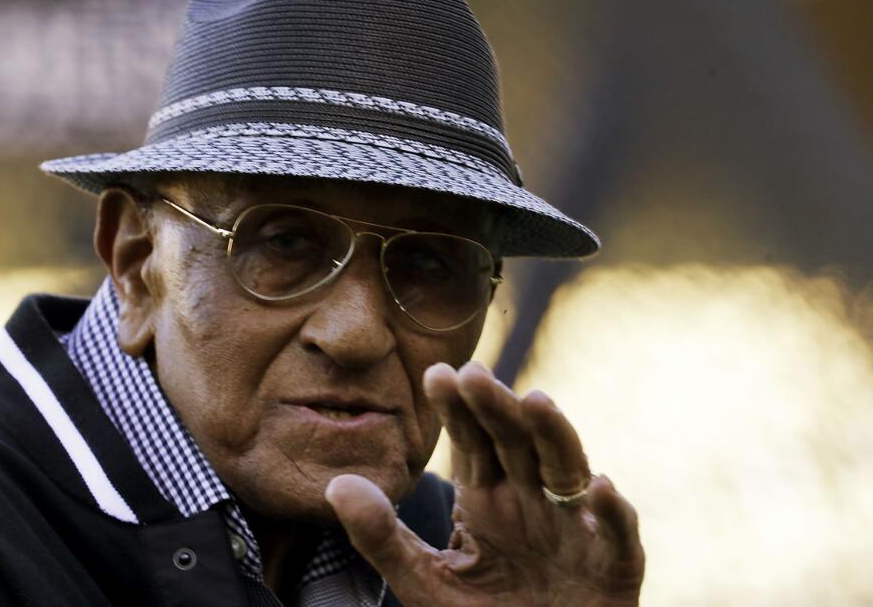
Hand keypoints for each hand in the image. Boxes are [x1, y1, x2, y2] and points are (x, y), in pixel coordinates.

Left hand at [325, 361, 643, 606]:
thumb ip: (382, 536)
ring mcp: (576, 530)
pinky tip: (599, 487)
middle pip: (518, 443)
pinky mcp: (614, 568)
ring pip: (569, 472)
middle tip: (474, 375)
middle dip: (498, 408)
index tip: (436, 373)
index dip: (457, 409)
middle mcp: (532, 501)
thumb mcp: (423, 581)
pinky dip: (612, 514)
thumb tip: (335, 484)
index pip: (472, 442)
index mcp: (488, 498)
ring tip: (536, 401)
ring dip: (556, 436)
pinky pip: (618, 537)